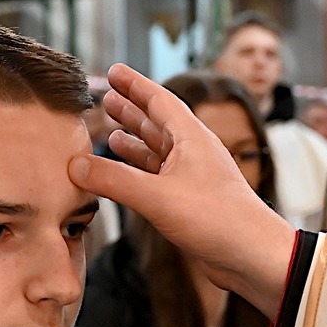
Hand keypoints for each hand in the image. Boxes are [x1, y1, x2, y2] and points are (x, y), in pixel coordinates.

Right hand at [67, 64, 295, 313]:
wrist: (251, 255)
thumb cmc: (217, 219)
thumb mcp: (158, 196)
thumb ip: (114, 180)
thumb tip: (75, 166)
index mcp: (191, 138)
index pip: (159, 100)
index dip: (135, 84)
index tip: (114, 71)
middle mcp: (192, 152)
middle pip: (157, 122)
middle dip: (131, 109)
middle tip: (107, 97)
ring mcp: (192, 176)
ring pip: (157, 150)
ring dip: (135, 139)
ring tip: (110, 131)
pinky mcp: (189, 200)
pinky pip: (158, 176)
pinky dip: (139, 171)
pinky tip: (125, 172)